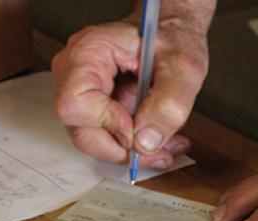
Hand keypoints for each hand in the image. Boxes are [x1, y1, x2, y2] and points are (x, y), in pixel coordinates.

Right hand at [51, 16, 208, 167]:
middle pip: (81, 131)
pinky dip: (135, 145)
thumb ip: (168, 105)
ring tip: (168, 144)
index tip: (137, 126)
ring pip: (95, 140)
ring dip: (134, 150)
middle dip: (124, 148)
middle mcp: (76, 72)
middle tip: (160, 151)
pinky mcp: (94, 106)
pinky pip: (106, 137)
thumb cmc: (173, 39)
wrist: (172, 34)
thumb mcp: (183, 69)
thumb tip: (146, 143)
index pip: (74, 104)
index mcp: (89, 52)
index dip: (106, 123)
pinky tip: (159, 138)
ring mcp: (82, 91)